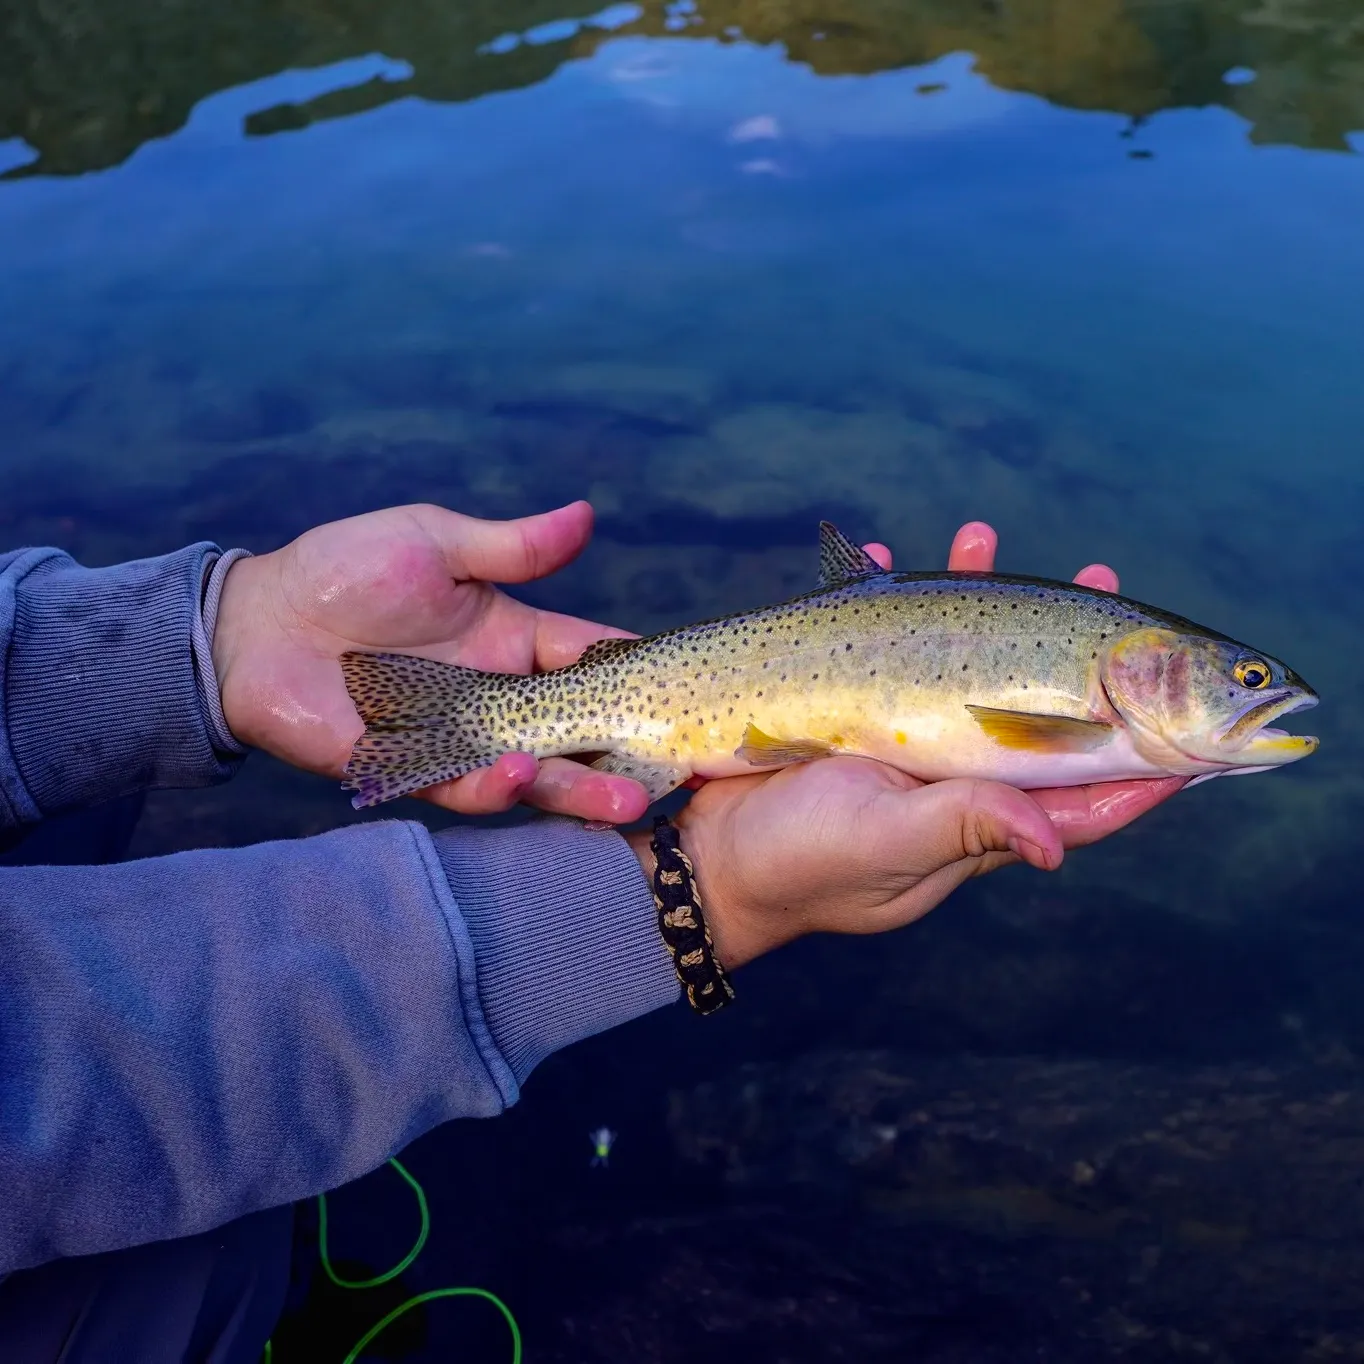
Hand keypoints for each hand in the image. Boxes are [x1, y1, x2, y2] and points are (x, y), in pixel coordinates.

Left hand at [212, 502, 651, 822]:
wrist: (259, 622)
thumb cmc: (346, 569)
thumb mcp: (436, 543)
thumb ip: (512, 548)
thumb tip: (587, 515)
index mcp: (511, 639)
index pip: (586, 659)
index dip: (631, 672)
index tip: (683, 689)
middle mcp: (496, 696)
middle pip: (574, 730)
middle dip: (621, 750)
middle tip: (671, 771)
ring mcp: (458, 738)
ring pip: (534, 771)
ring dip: (578, 787)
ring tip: (624, 801)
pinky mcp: (412, 769)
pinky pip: (463, 786)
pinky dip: (493, 785)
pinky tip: (518, 774)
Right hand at [641, 523, 1181, 968]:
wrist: (709, 857)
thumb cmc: (803, 863)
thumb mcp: (890, 844)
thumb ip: (969, 825)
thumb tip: (1058, 848)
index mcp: (979, 819)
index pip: (1081, 794)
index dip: (1137, 761)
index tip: (1190, 724)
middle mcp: (954, 777)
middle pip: (1035, 709)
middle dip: (1073, 647)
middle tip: (1099, 573)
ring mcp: (905, 741)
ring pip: (961, 660)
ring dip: (975, 594)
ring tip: (978, 535)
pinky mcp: (855, 714)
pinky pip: (880, 644)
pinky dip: (882, 600)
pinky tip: (878, 558)